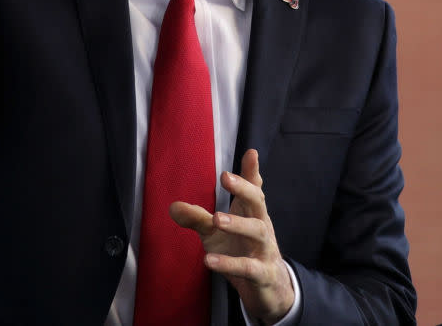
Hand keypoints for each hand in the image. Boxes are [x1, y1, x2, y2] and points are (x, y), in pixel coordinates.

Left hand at [170, 149, 293, 324]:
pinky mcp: (262, 274)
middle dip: (244, 189)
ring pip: (257, 232)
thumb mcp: (216, 234)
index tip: (250, 152)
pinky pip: (248, 267)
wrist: (268, 289)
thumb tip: (173, 206)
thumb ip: (198, 218)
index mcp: (252, 214)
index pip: (254, 189)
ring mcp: (265, 250)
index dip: (252, 172)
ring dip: (237, 224)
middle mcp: (261, 227)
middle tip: (226, 177)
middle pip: (258, 203)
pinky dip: (229, 264)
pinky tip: (208, 260)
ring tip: (216, 219)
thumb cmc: (241, 252)